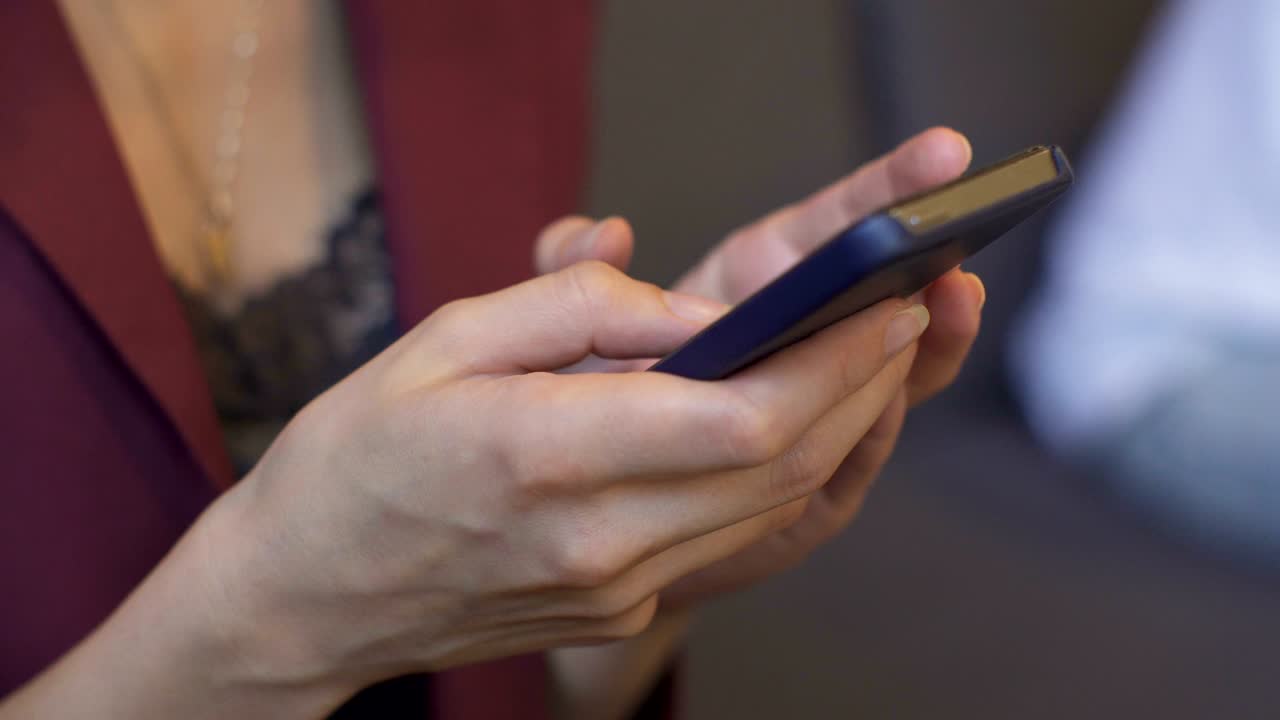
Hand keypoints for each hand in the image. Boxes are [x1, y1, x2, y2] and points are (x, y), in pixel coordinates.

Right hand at [180, 260, 926, 708]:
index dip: (838, 360)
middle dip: (859, 386)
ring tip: (856, 358)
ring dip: (829, 430)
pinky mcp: (616, 610)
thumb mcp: (443, 342)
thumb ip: (576, 309)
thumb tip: (686, 308)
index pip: (745, 418)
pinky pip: (720, 537)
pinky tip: (775, 419)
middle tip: (895, 316)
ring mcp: (614, 590)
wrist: (305, 597)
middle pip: (781, 466)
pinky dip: (768, 473)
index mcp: (548, 456)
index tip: (885, 304)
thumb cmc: (355, 461)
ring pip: (767, 507)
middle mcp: (598, 540)